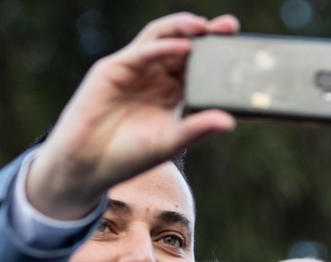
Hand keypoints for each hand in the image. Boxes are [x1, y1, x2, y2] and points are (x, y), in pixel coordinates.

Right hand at [27, 13, 239, 218]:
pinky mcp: (113, 69)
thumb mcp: (172, 141)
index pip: (199, 63)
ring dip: (182, 29)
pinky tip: (181, 47)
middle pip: (183, 43)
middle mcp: (155, 74)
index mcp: (172, 90)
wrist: (90, 165)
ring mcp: (134, 68)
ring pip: (160, 38)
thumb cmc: (131, 154)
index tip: (240, 45)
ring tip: (205, 27)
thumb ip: (198, 128)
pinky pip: (140, 53)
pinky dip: (161, 48)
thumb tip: (230, 121)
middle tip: (229, 27)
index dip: (217, 52)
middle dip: (206, 33)